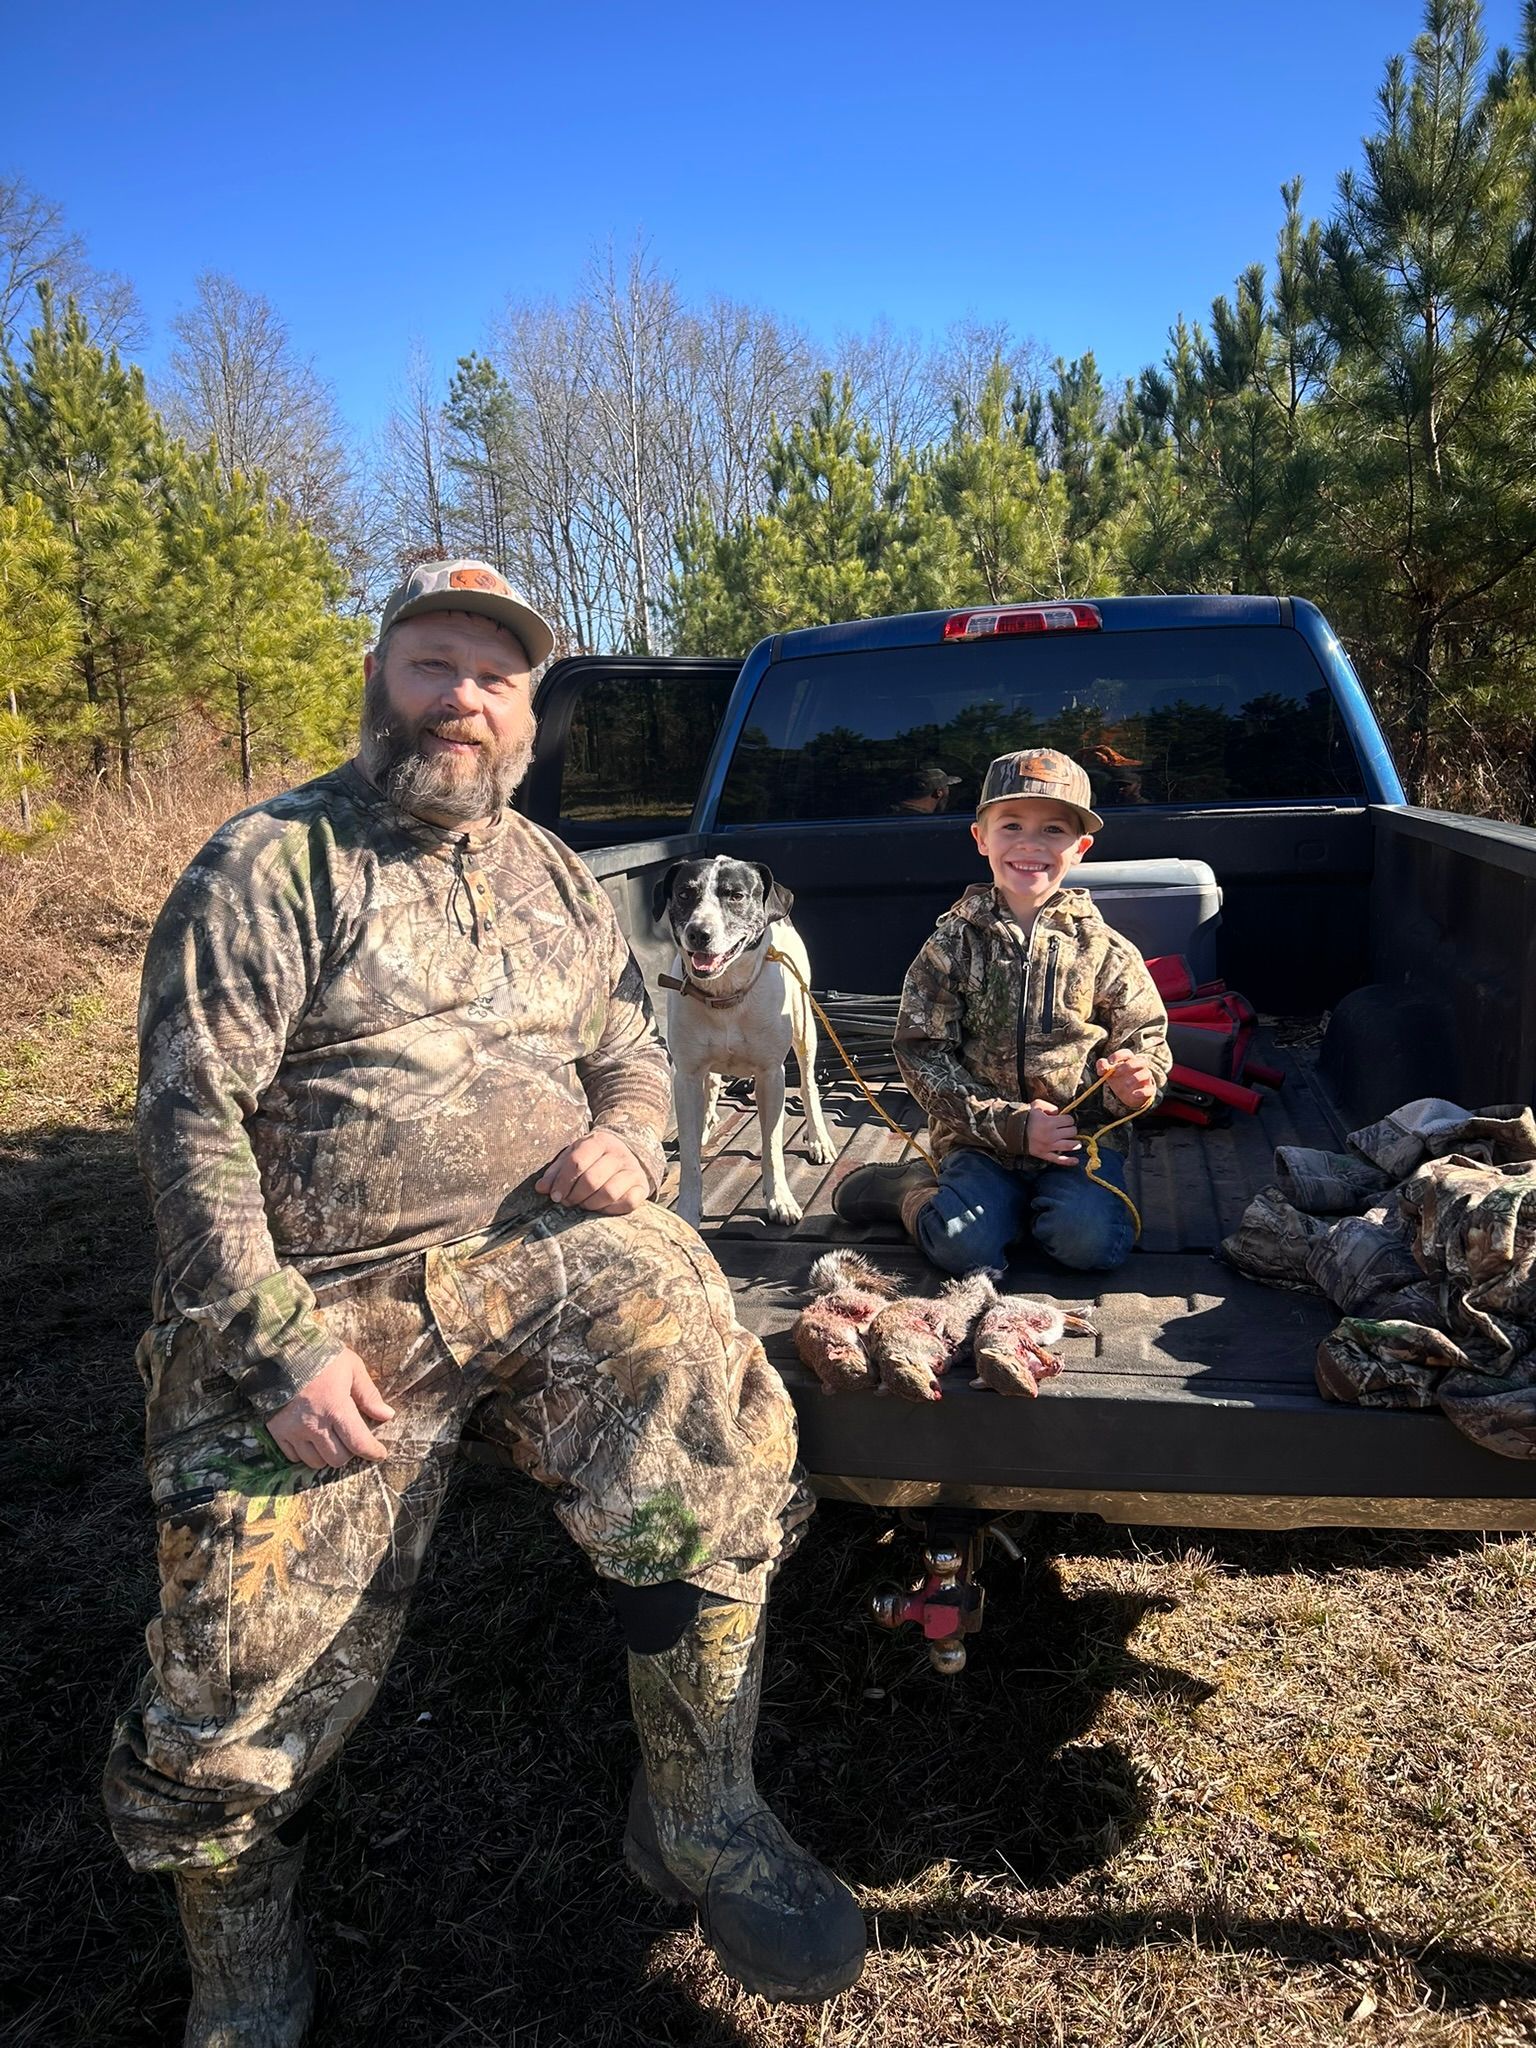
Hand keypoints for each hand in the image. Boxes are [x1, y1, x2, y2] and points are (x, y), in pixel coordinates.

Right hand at [267, 1346, 394, 1469]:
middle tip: (350, 1439)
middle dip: (349, 1452)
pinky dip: (304, 1453)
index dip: (373, 1452)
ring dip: (326, 1454)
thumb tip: (386, 1415)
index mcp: (336, 1408)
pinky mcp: (277, 1432)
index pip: (359, 1443)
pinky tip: (310, 1439)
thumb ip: (369, 1394)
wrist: (280, 1352)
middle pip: (337, 1459)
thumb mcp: (352, 1368)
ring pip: (315, 1462)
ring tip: (330, 1439)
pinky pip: (294, 1457)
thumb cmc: (320, 1357)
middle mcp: (314, 1424)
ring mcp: (293, 1430)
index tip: (379, 1453)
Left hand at [536, 1130, 649, 1214]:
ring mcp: (632, 1170)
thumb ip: (555, 1171)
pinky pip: (627, 1203)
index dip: (562, 1182)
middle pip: (591, 1180)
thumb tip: (541, 1188)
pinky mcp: (642, 1187)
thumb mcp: (573, 1156)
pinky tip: (601, 1207)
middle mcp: (618, 1153)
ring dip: (590, 1204)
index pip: (577, 1162)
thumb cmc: (593, 1158)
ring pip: (609, 1193)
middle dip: (575, 1196)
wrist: (626, 1154)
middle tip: (568, 1201)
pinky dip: (610, 1209)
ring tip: (583, 1204)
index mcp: (598, 1141)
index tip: (554, 1195)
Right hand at [1026, 1099, 1080, 1165]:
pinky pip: (1059, 1160)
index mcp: (1050, 1123)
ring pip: (1069, 1145)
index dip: (1068, 1119)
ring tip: (1076, 1142)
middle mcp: (1051, 1135)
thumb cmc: (1025, 1116)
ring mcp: (1049, 1146)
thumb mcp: (1037, 1105)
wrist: (1012, 1130)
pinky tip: (1076, 1161)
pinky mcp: (1044, 1154)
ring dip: (1075, 1143)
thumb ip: (1051, 1107)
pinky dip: (1068, 1161)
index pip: (1069, 1120)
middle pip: (1072, 1132)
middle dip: (1071, 1129)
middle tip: (1067, 1128)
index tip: (1064, 1119)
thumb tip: (1059, 1113)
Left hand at [1097, 1051, 1157, 1111]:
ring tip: (1126, 1084)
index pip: (1127, 1053)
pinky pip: (1149, 1089)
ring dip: (1136, 1078)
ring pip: (1146, 1074)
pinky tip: (1134, 1094)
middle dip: (1128, 1065)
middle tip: (1116, 1072)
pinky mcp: (1149, 1090)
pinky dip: (1142, 1092)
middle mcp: (1140, 1068)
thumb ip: (1103, 1067)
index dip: (1118, 1055)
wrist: (1130, 1096)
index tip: (1110, 1062)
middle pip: (1139, 1061)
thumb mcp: (1109, 1073)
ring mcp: (1146, 1078)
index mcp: (1130, 1061)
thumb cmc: (1120, 1080)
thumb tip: (1101, 1068)